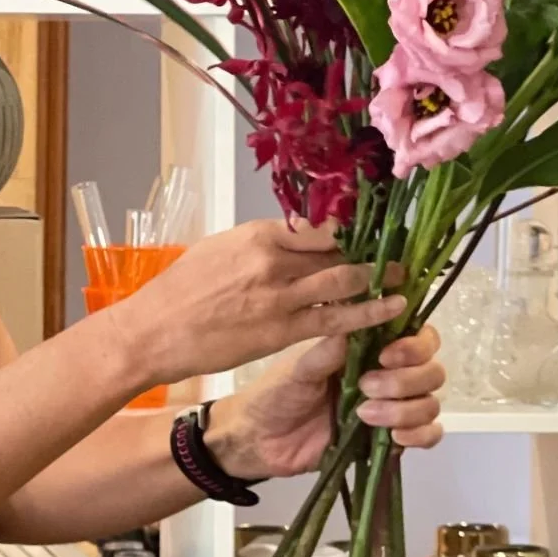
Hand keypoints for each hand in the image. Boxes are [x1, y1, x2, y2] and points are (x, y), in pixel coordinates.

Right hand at [113, 221, 401, 388]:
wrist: (153, 332)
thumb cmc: (179, 291)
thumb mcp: (219, 249)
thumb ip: (260, 244)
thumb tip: (293, 237)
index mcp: (259, 235)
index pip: (320, 224)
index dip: (353, 227)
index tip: (375, 227)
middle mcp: (274, 261)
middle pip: (339, 250)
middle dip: (375, 251)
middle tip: (402, 252)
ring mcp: (280, 298)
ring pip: (344, 282)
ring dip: (379, 280)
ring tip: (403, 280)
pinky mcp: (281, 332)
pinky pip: (334, 321)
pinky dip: (365, 315)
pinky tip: (389, 311)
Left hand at [203, 318, 444, 481]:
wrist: (258, 440)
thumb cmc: (276, 395)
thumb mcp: (300, 367)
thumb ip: (332, 349)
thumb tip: (365, 322)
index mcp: (370, 349)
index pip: (418, 337)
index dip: (414, 345)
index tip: (386, 355)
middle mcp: (388, 375)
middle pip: (432, 371)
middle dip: (406, 379)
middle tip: (367, 387)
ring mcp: (392, 408)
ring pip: (431, 403)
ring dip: (406, 409)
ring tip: (366, 415)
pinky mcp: (390, 440)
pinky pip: (429, 436)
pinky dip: (421, 435)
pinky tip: (395, 436)